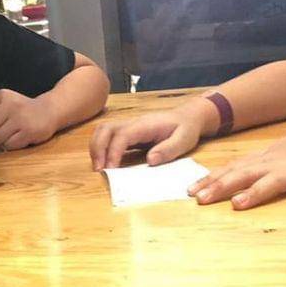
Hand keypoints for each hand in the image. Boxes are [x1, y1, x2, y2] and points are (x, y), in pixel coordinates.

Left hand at [0, 89, 56, 149]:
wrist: (49, 111)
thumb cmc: (21, 109)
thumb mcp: (0, 105)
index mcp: (2, 96)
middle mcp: (10, 105)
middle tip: (2, 129)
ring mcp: (20, 119)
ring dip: (0, 140)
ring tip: (11, 133)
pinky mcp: (28, 132)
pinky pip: (8, 145)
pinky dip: (10, 145)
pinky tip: (18, 137)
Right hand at [89, 100, 210, 169]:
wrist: (188, 117)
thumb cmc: (186, 128)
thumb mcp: (184, 140)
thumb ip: (168, 150)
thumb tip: (150, 160)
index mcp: (146, 125)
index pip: (122, 135)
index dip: (113, 151)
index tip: (111, 169)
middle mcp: (134, 123)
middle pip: (106, 128)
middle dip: (98, 148)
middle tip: (99, 169)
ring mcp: (130, 127)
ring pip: (104, 130)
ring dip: (97, 147)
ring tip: (99, 167)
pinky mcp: (130, 133)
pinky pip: (110, 137)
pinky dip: (102, 148)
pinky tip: (105, 163)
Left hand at [187, 119, 285, 209]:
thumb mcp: (276, 155)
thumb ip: (253, 167)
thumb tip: (224, 178)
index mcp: (266, 160)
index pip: (234, 169)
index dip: (212, 180)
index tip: (190, 192)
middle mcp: (278, 163)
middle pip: (246, 175)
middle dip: (222, 187)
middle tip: (200, 200)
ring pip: (276, 180)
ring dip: (257, 192)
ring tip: (239, 204)